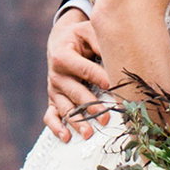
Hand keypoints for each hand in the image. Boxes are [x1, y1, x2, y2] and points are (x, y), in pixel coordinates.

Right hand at [44, 4, 113, 140]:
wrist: (61, 41)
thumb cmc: (80, 38)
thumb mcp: (89, 32)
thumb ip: (101, 41)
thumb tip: (118, 54)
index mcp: (63, 56)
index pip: (82, 68)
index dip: (96, 76)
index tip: (110, 84)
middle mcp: (56, 74)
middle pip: (74, 92)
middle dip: (90, 105)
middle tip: (105, 117)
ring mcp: (54, 90)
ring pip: (64, 108)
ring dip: (77, 121)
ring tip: (89, 133)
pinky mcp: (54, 100)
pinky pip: (51, 116)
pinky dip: (56, 127)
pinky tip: (66, 137)